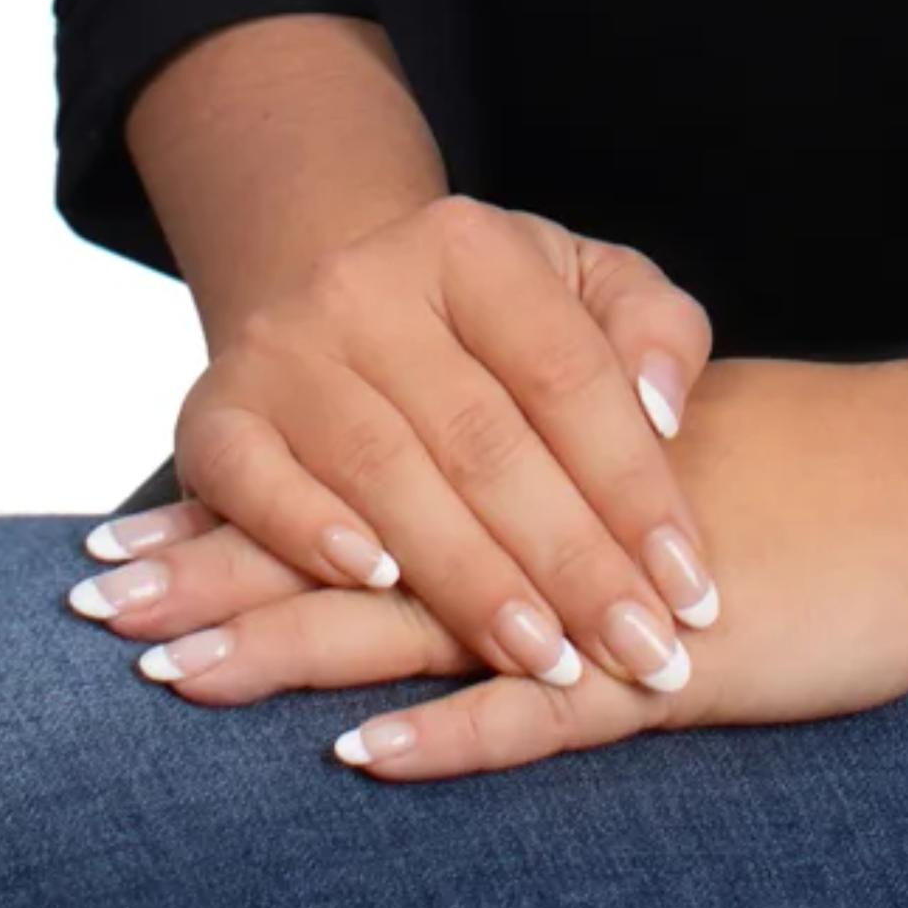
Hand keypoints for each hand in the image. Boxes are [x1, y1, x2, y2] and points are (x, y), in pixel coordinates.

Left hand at [65, 350, 907, 775]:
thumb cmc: (807, 493)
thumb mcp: (651, 489)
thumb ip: (548, 513)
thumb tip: (447, 543)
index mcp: (523, 482)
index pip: (349, 498)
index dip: (229, 523)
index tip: (109, 546)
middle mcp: (535, 530)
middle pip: (344, 558)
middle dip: (210, 582)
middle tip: (84, 602)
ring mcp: (591, 603)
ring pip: (410, 628)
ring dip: (284, 650)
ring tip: (166, 671)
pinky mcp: (661, 673)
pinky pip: (536, 715)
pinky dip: (447, 736)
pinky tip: (357, 759)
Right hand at [71, 192, 722, 702]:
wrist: (343, 307)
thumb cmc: (495, 325)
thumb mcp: (587, 289)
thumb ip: (654, 330)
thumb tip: (665, 408)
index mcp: (472, 245)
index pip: (569, 375)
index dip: (636, 489)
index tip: (692, 591)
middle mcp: (367, 284)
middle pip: (484, 439)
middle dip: (572, 564)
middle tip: (641, 655)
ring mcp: (282, 349)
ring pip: (388, 475)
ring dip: (472, 582)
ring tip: (550, 662)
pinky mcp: (215, 416)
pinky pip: (259, 485)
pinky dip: (315, 538)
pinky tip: (381, 590)